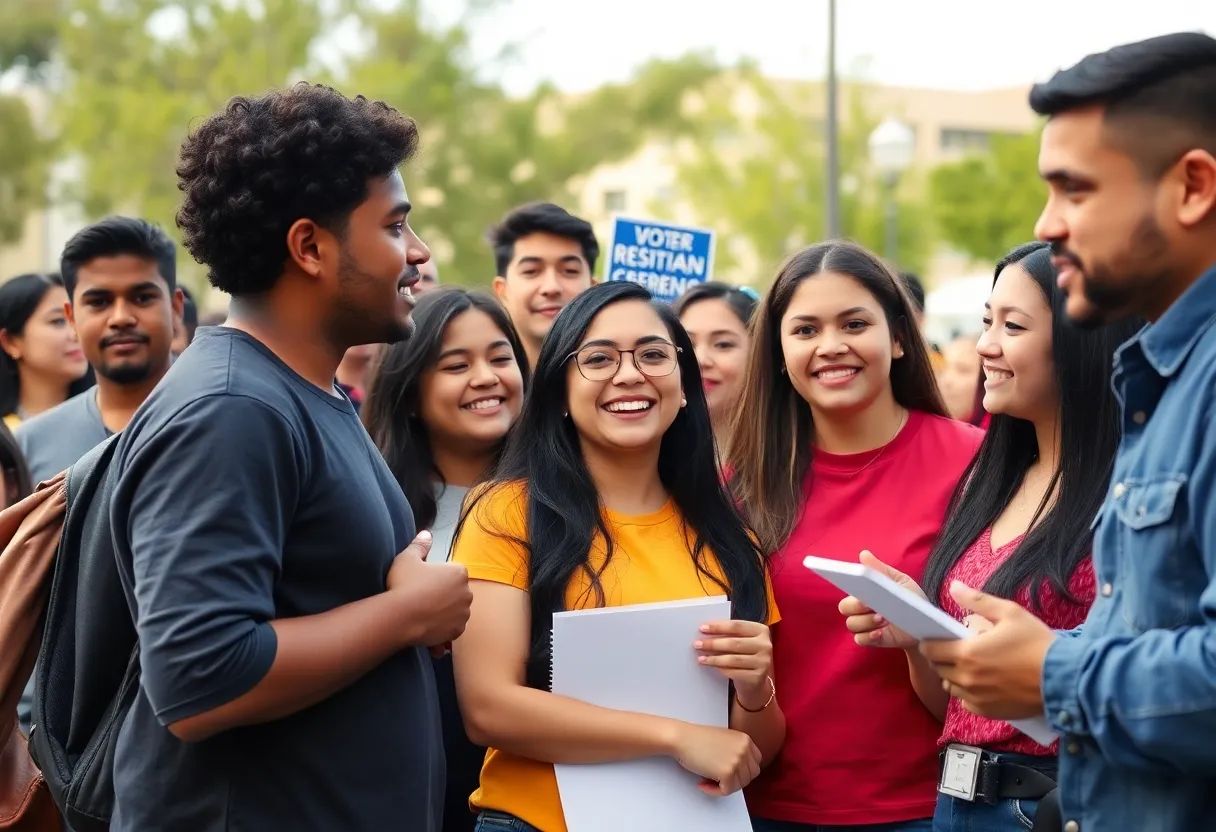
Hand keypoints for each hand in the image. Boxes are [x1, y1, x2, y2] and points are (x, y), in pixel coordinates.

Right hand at [386, 530, 471, 650]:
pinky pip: (451, 628)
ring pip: (455, 611)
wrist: (400, 617)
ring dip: (445, 613)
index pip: (452, 573)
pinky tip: (428, 627)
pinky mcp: (457, 631)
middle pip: (456, 592)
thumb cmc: (404, 585)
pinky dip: (443, 628)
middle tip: (422, 599)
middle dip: (444, 596)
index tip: (423, 583)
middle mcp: (467, 593)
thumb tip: (427, 533)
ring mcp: (464, 613)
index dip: (437, 578)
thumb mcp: (407, 558)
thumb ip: (420, 545)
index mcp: (459, 572)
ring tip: (424, 615)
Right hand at [671, 723, 761, 795]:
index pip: (755, 764)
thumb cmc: (697, 739)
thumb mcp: (725, 739)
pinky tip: (703, 784)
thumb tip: (741, 772)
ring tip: (708, 779)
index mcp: (746, 740)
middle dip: (735, 780)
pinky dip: (714, 791)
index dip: (743, 772)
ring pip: (739, 786)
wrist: (682, 738)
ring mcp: (738, 761)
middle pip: (750, 776)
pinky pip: (726, 791)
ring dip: (724, 786)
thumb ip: (737, 751)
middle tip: (718, 778)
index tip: (731, 774)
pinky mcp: (728, 772)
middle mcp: (745, 749)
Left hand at [695, 620, 772, 705]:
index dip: (718, 626)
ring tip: (701, 657)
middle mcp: (765, 645)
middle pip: (735, 642)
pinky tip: (711, 666)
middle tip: (697, 644)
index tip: (702, 628)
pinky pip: (735, 672)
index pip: (737, 626)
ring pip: (733, 659)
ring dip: (714, 658)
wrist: (756, 680)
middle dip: (713, 643)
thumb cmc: (745, 655)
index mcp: (761, 630)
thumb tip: (706, 632)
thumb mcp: (742, 641)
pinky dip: (720, 669)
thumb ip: (729, 634)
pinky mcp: (758, 677)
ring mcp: (763, 662)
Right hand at [838, 550, 923, 649]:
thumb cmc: (912, 600)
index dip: (845, 583)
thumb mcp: (900, 582)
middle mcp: (861, 609)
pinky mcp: (873, 640)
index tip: (852, 582)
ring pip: (852, 624)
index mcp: (866, 592)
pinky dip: (868, 636)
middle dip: (855, 606)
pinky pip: (860, 639)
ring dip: (866, 621)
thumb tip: (864, 554)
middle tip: (870, 605)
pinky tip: (880, 632)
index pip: (847, 587)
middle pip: (845, 607)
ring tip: (883, 619)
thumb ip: (881, 570)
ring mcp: (866, 625)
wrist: (927, 625)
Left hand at [919, 581, 1055, 719]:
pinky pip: (966, 702)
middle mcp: (967, 678)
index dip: (930, 643)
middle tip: (956, 649)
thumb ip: (977, 600)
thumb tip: (953, 587)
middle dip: (942, 657)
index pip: (931, 650)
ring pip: (951, 686)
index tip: (937, 638)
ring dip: (953, 675)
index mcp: (967, 653)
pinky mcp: (989, 712)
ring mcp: (977, 697)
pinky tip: (981, 684)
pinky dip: (967, 693)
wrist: (1064, 678)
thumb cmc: (1037, 643)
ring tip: (969, 665)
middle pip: (939, 668)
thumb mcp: (1010, 613)